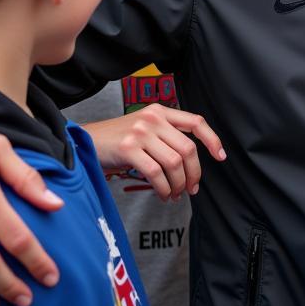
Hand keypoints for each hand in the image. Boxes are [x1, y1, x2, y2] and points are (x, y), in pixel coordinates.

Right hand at [84, 104, 225, 199]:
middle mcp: (152, 118)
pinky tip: (162, 194)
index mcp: (160, 111)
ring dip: (178, 184)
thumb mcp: (143, 129)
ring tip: (174, 194)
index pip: (196, 122)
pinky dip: (163, 188)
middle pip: (187, 149)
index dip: (212, 140)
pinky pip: (156, 173)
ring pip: (174, 163)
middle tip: (191, 189)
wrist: (84, 142)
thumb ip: (166, 137)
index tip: (220, 156)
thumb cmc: (116, 141)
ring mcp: (140, 132)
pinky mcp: (128, 148)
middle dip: (194, 173)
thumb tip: (191, 165)